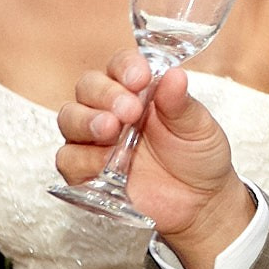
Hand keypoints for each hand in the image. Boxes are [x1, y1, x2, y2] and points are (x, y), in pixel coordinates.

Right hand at [55, 49, 253, 268]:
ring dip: (87, 121)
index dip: (126, 67)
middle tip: (129, 110)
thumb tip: (174, 74)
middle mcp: (110, 110)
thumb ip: (181, 103)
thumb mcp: (198, 127)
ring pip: (69, 118)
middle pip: (88, 87)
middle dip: (105, 94)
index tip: (141, 77)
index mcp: (138, 90)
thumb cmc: (198, 156)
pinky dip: (84, 158)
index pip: (120, 66)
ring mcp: (95, 141)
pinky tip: (106, 162)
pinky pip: (69, 159)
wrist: (200, 202)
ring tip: (112, 130)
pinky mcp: (86, 172)